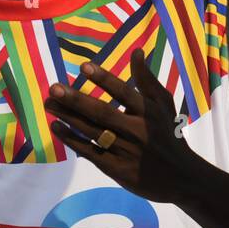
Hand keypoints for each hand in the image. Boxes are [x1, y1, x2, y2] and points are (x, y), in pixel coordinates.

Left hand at [47, 50, 201, 205]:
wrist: (180, 175)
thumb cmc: (168, 134)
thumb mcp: (164, 105)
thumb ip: (147, 80)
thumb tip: (136, 52)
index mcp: (150, 112)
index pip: (124, 93)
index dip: (105, 79)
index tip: (84, 67)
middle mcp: (137, 130)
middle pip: (103, 113)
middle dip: (77, 100)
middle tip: (53, 88)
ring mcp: (125, 150)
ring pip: (93, 131)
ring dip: (68, 117)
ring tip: (49, 104)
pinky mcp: (116, 168)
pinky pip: (90, 152)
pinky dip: (72, 140)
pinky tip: (56, 127)